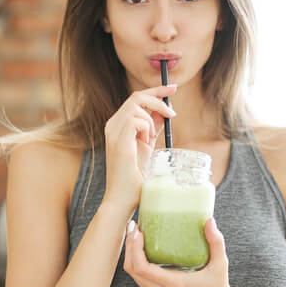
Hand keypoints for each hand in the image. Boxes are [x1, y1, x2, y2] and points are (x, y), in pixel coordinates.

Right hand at [103, 85, 176, 217]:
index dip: (156, 90)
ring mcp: (113, 132)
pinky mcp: (118, 140)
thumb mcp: (148, 148)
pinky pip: (136, 119)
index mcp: (118, 126)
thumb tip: (165, 113)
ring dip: (151, 120)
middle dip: (158, 97)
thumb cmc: (134, 178)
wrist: (123, 199)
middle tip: (173, 111)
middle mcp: (112, 126)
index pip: (136, 99)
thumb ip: (153, 129)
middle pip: (136, 96)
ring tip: (151, 139)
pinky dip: (147, 128)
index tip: (173, 87)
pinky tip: (146, 142)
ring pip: (136, 106)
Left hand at [123, 217, 229, 286]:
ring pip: (133, 275)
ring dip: (131, 254)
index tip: (139, 232)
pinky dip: (136, 263)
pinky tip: (142, 249)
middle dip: (130, 247)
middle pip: (132, 270)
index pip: (142, 268)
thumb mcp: (220, 264)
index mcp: (174, 284)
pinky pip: (139, 278)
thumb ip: (216, 242)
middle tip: (135, 228)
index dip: (135, 248)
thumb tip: (209, 221)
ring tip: (136, 235)